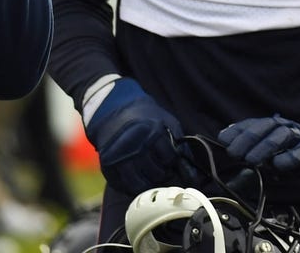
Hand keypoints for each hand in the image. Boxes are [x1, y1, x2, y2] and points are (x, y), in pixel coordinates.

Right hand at [84, 77, 192, 193]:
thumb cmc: (147, 119)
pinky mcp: (107, 167)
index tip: (175, 163)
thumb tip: (192, 171)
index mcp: (152, 132)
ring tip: (153, 177)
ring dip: (150, 184)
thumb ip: (179, 144)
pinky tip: (139, 180)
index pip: (170, 158)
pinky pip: (123, 187)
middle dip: (164, 175)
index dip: (175, 163)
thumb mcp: (168, 123)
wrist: (116, 112)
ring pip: (140, 185)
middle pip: (157, 174)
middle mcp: (135, 146)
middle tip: (164, 171)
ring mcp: (119, 158)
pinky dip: (133, 188)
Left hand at [218, 115, 299, 174]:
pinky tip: (277, 164)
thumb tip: (228, 156)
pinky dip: (289, 157)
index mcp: (278, 125)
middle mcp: (289, 127)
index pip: (256, 123)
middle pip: (267, 125)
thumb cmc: (297, 152)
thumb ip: (254, 151)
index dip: (240, 129)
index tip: (224, 139)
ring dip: (264, 146)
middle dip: (249, 137)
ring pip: (282, 135)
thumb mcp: (274, 152)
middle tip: (234, 152)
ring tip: (251, 159)